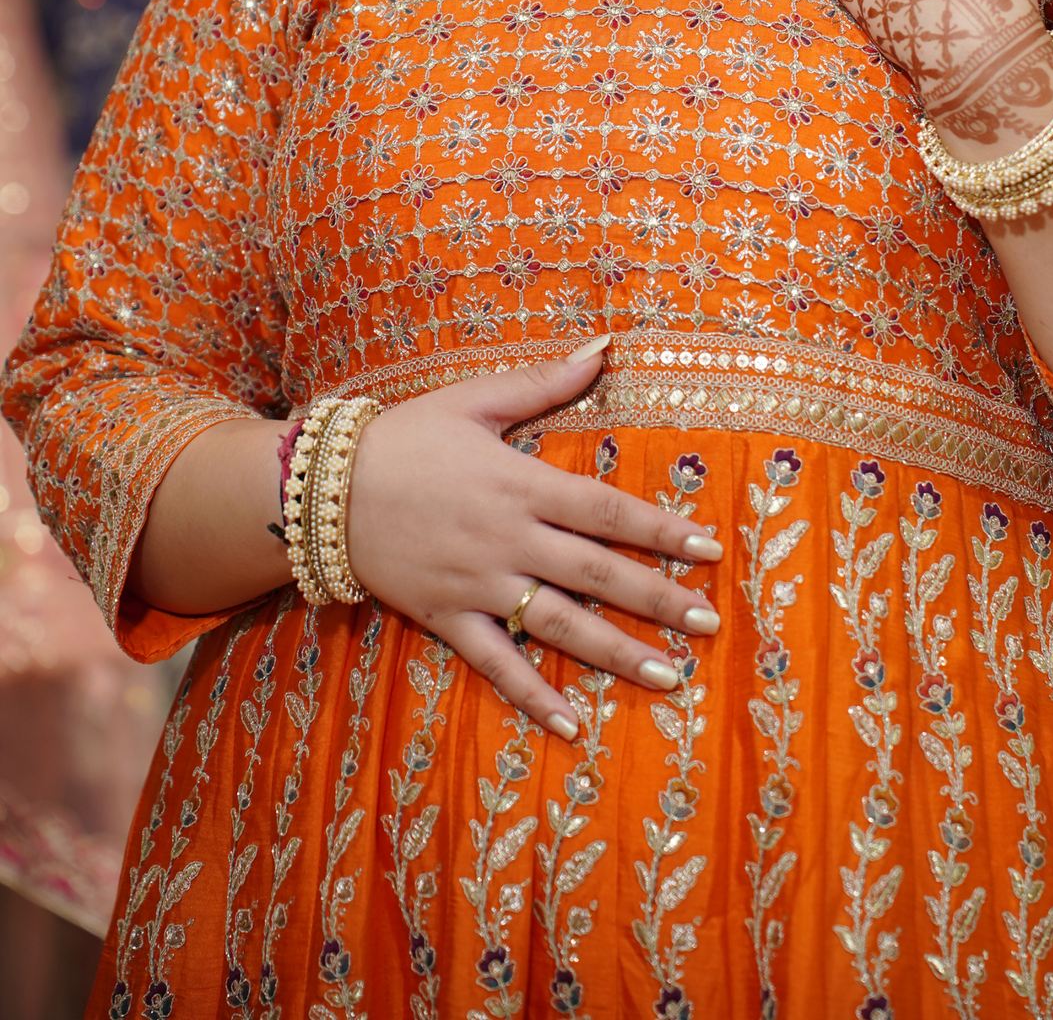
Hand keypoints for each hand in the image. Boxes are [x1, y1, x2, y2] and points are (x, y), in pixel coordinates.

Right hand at [346, 336, 722, 738]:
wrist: (320, 489)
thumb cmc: (405, 435)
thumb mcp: (475, 397)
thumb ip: (543, 380)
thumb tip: (605, 346)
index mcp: (521, 483)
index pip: (608, 510)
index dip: (662, 529)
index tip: (708, 548)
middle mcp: (509, 540)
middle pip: (598, 574)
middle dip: (660, 599)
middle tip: (711, 623)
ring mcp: (478, 585)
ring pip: (560, 626)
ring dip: (618, 654)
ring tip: (669, 678)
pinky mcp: (446, 619)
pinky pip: (496, 664)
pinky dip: (533, 697)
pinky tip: (572, 727)